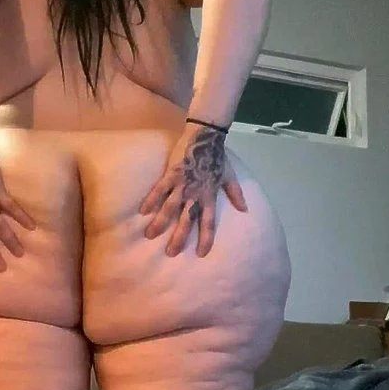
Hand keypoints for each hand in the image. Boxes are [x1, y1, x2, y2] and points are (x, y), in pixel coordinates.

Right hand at [139, 122, 247, 256]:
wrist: (206, 135)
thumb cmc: (218, 156)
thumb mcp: (229, 176)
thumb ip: (236, 194)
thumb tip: (245, 210)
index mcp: (210, 195)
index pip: (209, 222)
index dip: (206, 238)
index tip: (201, 253)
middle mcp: (195, 193)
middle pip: (186, 220)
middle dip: (179, 238)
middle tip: (171, 253)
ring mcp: (182, 184)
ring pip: (169, 208)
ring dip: (160, 223)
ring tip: (150, 235)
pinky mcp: (171, 174)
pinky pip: (159, 189)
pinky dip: (151, 200)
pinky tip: (143, 212)